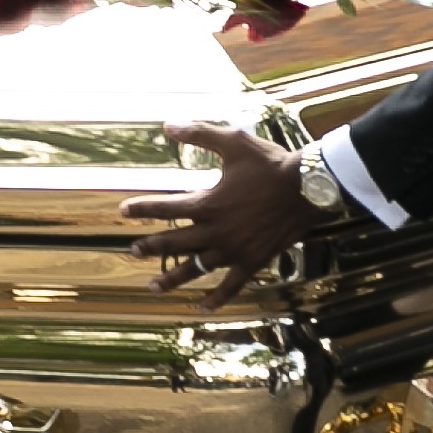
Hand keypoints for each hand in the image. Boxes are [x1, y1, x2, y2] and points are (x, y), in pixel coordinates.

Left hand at [119, 119, 315, 304]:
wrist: (308, 187)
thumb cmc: (270, 163)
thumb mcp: (233, 142)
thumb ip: (199, 133)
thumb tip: (168, 124)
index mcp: (208, 203)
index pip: (166, 208)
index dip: (142, 209)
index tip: (123, 211)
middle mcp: (216, 231)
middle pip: (174, 243)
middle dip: (150, 247)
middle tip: (132, 251)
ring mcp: (234, 250)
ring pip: (196, 268)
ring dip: (173, 278)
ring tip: (154, 286)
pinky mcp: (252, 261)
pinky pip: (231, 285)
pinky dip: (217, 297)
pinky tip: (204, 308)